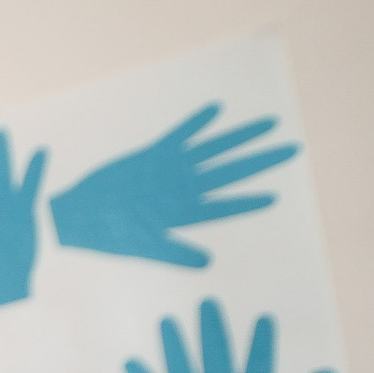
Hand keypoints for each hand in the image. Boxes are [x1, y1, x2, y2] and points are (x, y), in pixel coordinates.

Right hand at [49, 103, 297, 268]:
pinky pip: (180, 135)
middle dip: (263, 160)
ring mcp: (170, 170)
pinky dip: (196, 123)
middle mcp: (183, 188)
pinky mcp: (152, 155)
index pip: (225, 206)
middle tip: (295, 149)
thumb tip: (208, 262)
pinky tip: (216, 110)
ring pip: (214, 150)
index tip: (274, 197)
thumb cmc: (107, 235)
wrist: (78, 216)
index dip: (249, 202)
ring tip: (271, 124)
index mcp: (183, 212)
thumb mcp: (143, 246)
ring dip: (241, 137)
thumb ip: (175, 252)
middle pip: (232, 171)